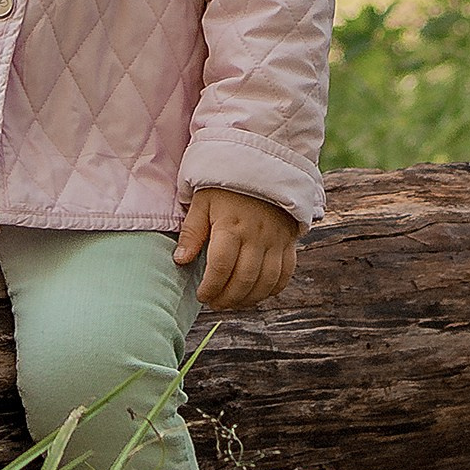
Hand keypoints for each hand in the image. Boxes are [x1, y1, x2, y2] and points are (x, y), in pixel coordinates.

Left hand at [173, 187, 299, 313]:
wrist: (263, 165)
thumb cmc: (227, 186)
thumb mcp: (203, 201)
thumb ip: (192, 232)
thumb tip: (180, 260)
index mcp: (231, 225)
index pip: (221, 267)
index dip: (210, 287)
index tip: (201, 295)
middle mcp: (256, 236)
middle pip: (244, 279)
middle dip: (227, 298)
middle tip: (214, 303)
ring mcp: (276, 240)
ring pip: (265, 282)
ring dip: (248, 299)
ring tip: (232, 302)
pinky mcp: (288, 242)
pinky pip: (285, 274)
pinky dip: (271, 290)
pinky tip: (256, 293)